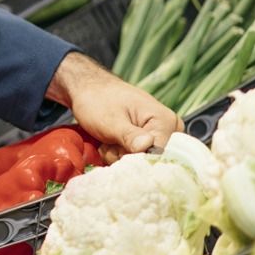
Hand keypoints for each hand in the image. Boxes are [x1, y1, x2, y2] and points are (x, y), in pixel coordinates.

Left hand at [46, 51, 181, 159]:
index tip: (118, 149)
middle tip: (110, 141)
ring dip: (118, 155)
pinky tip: (109, 142)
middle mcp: (167, 131)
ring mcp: (156, 137)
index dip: (137, 159)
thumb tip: (147, 146)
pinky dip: (117, 154)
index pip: (160, 155)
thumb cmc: (98, 100)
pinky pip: (132, 159)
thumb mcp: (111, 121)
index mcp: (166, 121)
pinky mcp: (144, 142)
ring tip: (108, 139)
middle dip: (125, 156)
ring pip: (138, 162)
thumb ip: (129, 136)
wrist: (87, 91)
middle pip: (149, 161)